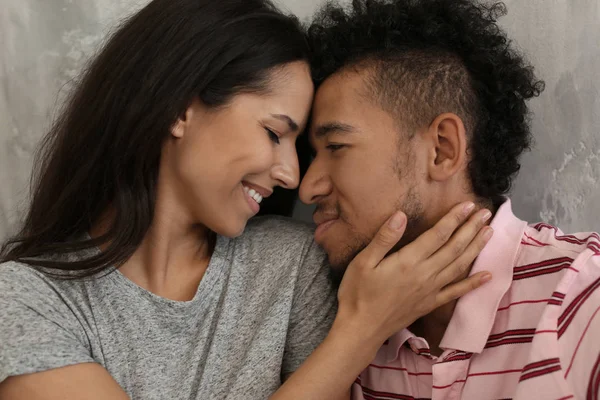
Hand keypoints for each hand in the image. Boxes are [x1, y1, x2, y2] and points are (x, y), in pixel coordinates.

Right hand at [334, 201, 492, 344]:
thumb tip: (401, 215)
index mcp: (408, 261)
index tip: (467, 204)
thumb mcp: (363, 262)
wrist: (361, 329)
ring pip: (459, 266)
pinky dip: (473, 283)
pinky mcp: (429, 304)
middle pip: (453, 248)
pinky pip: (455, 292)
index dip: (454, 218)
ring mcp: (430, 291)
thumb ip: (384, 238)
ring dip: (475, 248)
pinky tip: (487, 275)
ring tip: (489, 232)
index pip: (437, 235)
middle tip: (485, 213)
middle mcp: (424, 275)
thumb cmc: (357, 293)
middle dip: (471, 228)